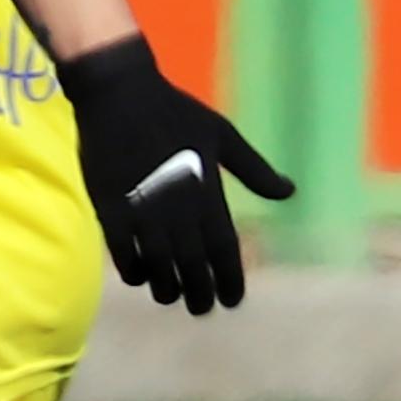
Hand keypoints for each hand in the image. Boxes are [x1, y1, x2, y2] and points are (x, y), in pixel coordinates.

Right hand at [59, 33, 292, 313]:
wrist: (118, 93)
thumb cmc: (174, 112)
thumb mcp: (222, 135)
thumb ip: (254, 170)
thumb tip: (289, 191)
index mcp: (208, 191)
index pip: (224, 249)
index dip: (230, 279)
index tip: (232, 300)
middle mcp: (177, 207)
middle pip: (193, 266)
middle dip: (200, 293)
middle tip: (203, 308)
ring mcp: (142, 209)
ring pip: (158, 266)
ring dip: (166, 288)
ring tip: (171, 296)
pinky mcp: (110, 207)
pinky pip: (123, 252)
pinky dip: (133, 270)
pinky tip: (140, 276)